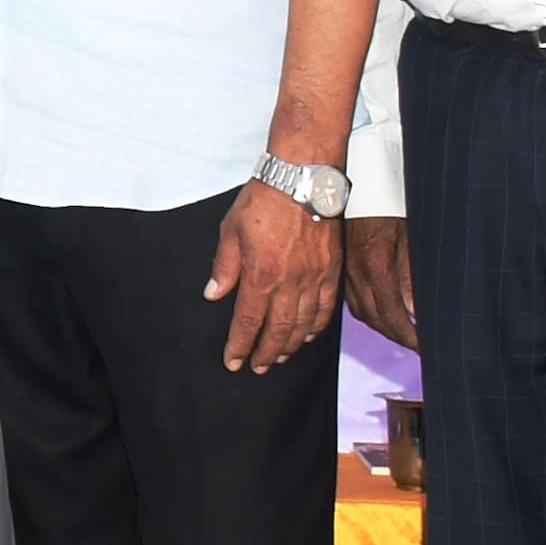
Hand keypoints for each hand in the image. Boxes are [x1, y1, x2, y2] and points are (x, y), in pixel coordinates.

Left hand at [208, 179, 339, 371]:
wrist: (302, 177)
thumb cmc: (263, 199)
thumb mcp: (230, 230)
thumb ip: (224, 266)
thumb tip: (214, 294)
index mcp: (260, 274)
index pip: (248, 321)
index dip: (240, 345)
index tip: (233, 361)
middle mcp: (290, 281)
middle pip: (278, 329)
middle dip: (265, 353)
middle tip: (257, 367)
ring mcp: (314, 277)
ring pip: (303, 324)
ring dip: (290, 345)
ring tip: (278, 357)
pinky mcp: (331, 270)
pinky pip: (326, 308)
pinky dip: (316, 326)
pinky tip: (307, 335)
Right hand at [338, 219, 416, 352]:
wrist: (358, 188)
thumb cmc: (387, 206)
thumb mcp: (410, 239)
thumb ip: (413, 277)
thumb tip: (417, 310)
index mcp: (377, 265)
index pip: (392, 315)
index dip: (408, 336)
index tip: (423, 345)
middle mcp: (357, 273)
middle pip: (375, 319)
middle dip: (397, 336)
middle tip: (417, 343)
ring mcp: (347, 272)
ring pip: (362, 313)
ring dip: (383, 327)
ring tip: (403, 332)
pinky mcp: (342, 269)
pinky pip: (354, 301)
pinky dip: (370, 314)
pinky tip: (383, 314)